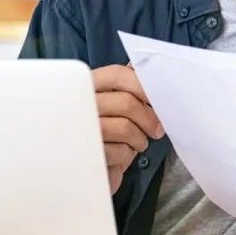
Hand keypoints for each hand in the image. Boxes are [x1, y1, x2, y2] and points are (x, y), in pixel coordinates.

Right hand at [92, 64, 163, 193]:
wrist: (81, 169)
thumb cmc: (102, 132)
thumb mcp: (112, 105)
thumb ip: (125, 83)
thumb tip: (139, 65)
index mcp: (86, 86)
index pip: (118, 75)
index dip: (143, 86)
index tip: (158, 100)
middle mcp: (78, 104)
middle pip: (127, 103)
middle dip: (148, 119)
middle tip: (156, 130)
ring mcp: (79, 130)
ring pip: (125, 128)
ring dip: (139, 139)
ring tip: (136, 143)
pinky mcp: (85, 155)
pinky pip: (118, 151)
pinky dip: (126, 156)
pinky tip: (119, 156)